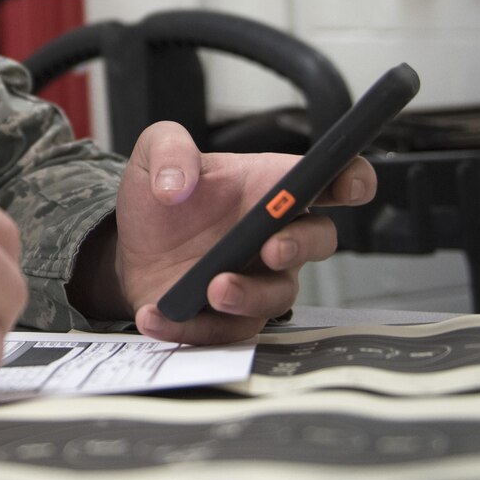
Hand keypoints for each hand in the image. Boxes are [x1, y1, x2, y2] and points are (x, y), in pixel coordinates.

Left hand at [96, 122, 375, 345]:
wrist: (127, 248)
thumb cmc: (159, 198)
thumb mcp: (153, 153)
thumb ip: (167, 149)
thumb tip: (176, 185)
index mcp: (267, 186)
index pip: (326, 179)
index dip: (350, 179)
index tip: (352, 186)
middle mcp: (274, 234)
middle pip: (317, 240)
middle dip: (301, 245)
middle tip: (271, 249)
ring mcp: (258, 279)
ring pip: (279, 295)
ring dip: (251, 294)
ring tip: (213, 288)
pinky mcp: (232, 318)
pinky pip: (227, 331)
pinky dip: (194, 326)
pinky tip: (159, 313)